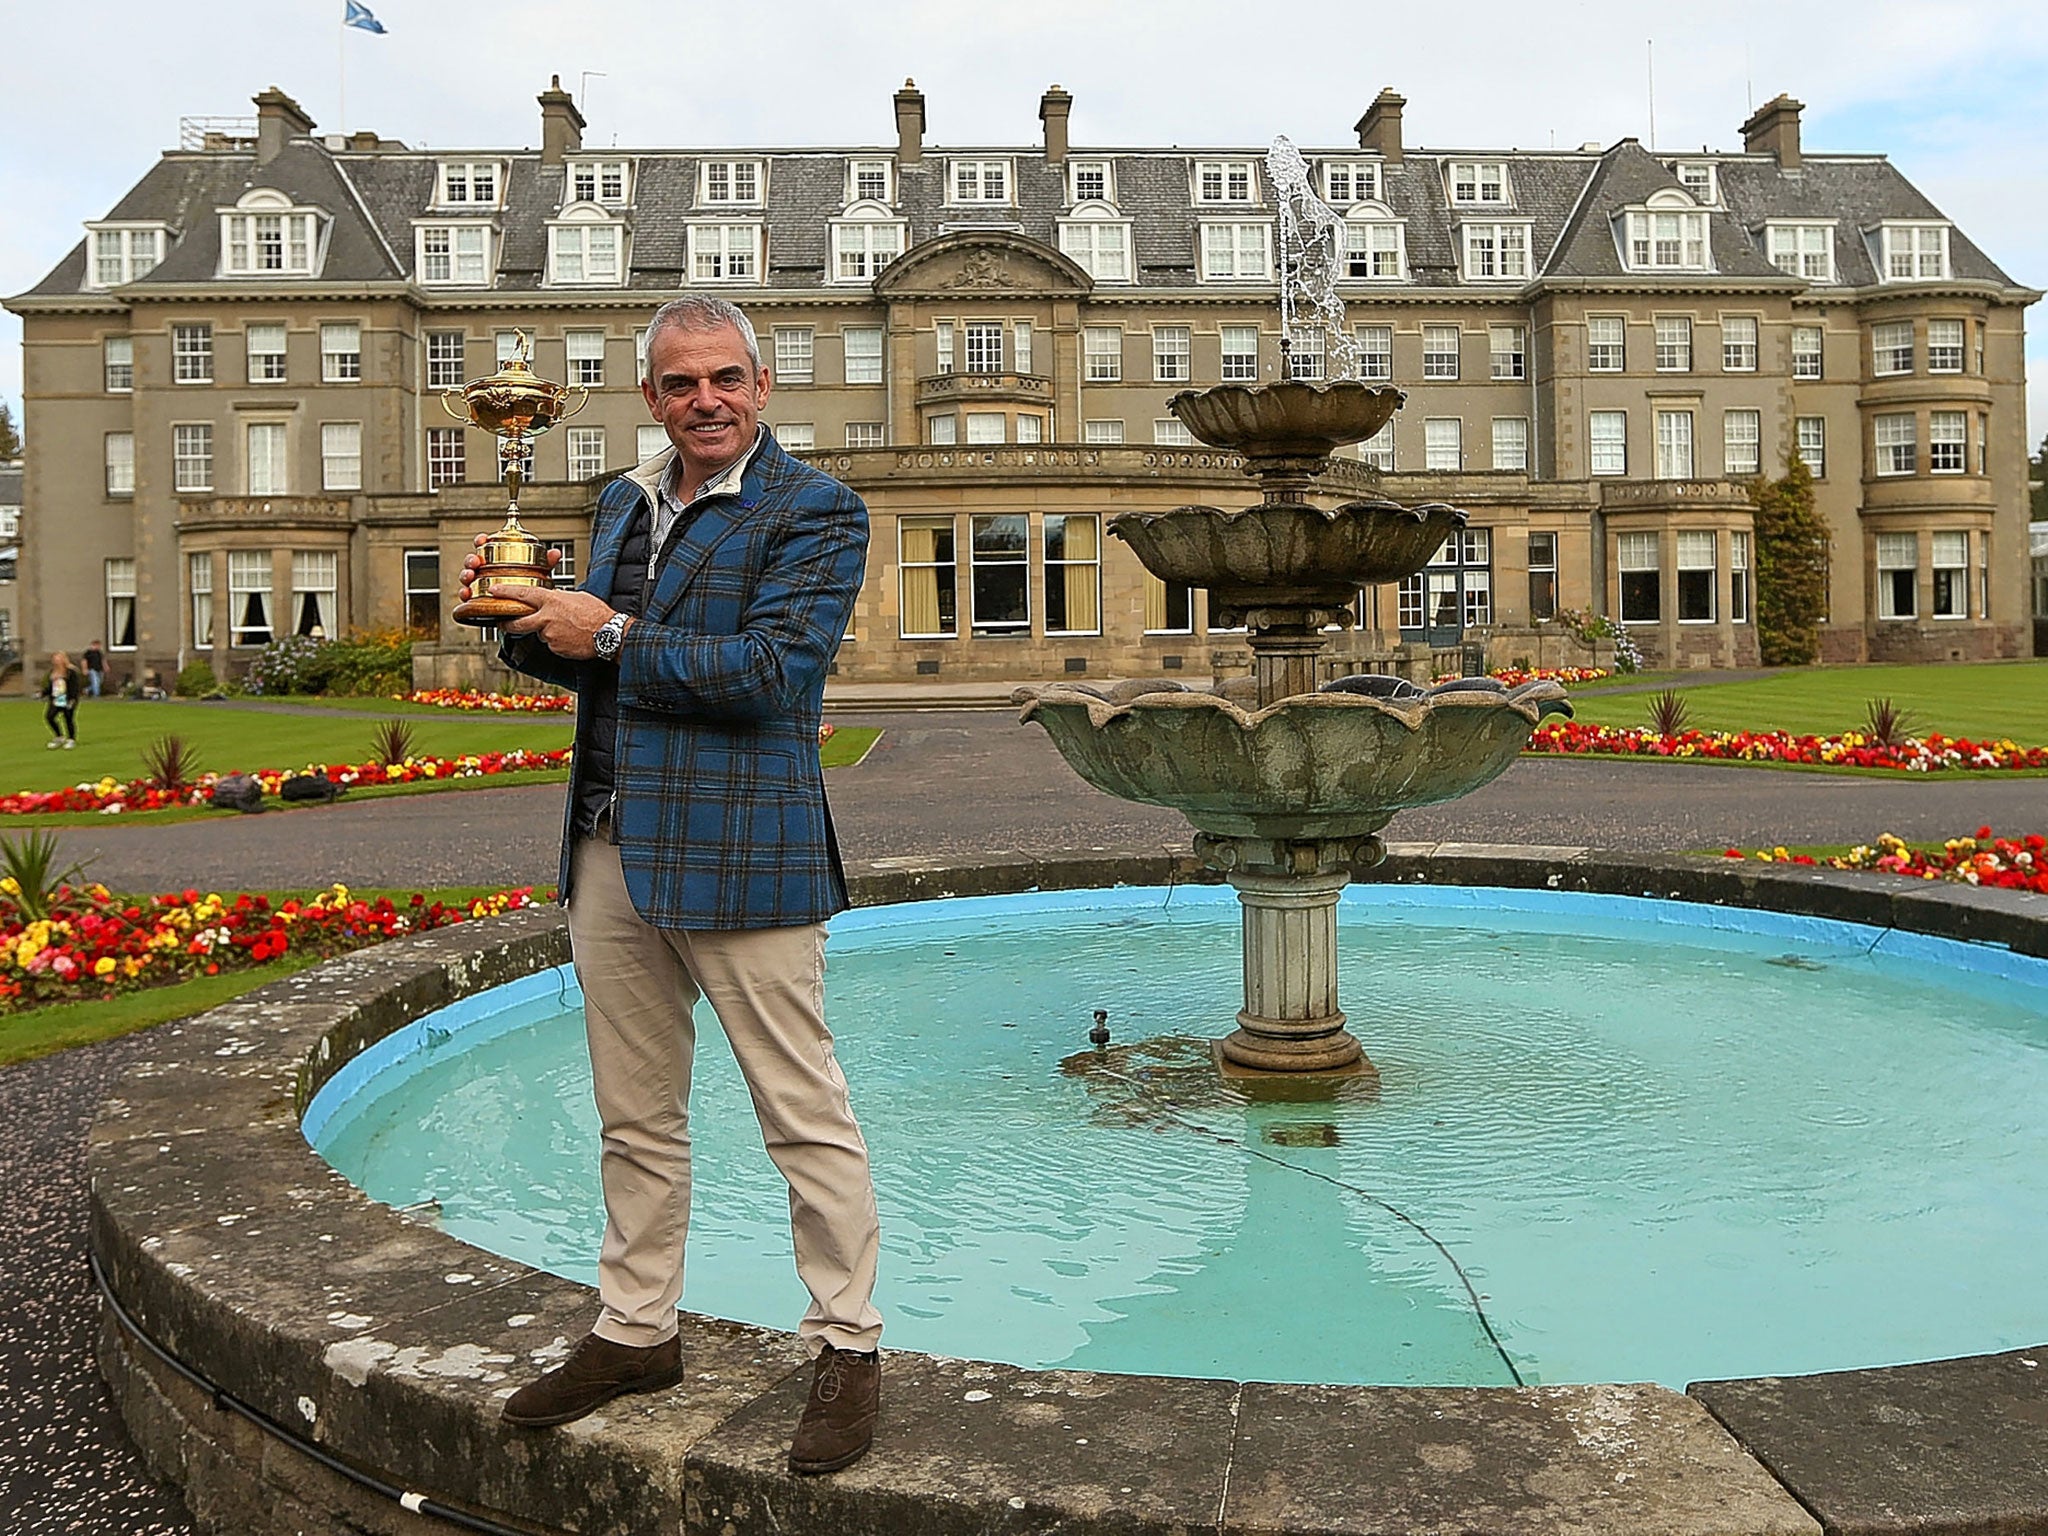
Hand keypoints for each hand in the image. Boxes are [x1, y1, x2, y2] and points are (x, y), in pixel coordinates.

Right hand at [458, 534, 560, 604]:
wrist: (526, 609)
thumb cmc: (528, 586)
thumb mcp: (538, 573)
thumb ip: (545, 562)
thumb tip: (555, 553)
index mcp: (497, 559)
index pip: (485, 545)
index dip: (481, 540)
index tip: (482, 540)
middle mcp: (485, 570)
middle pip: (472, 561)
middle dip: (471, 559)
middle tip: (476, 562)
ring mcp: (480, 584)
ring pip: (467, 577)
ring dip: (465, 575)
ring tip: (470, 576)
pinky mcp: (478, 600)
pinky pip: (467, 596)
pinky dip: (465, 594)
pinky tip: (467, 594)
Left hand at [491, 583, 622, 659]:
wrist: (609, 634)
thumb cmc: (597, 613)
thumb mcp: (576, 597)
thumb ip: (559, 597)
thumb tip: (551, 598)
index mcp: (552, 601)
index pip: (523, 594)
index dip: (506, 592)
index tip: (494, 590)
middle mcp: (547, 618)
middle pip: (518, 622)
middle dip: (507, 623)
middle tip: (503, 623)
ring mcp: (549, 635)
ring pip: (539, 633)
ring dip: (547, 631)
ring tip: (567, 628)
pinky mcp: (555, 648)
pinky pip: (551, 644)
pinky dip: (557, 641)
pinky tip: (571, 637)